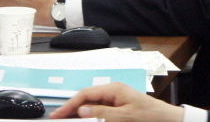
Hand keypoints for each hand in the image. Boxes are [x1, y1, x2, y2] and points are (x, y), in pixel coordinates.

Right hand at [50, 82, 183, 121]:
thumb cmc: (151, 117)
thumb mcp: (125, 117)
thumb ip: (102, 114)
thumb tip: (81, 111)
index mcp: (113, 89)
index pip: (85, 95)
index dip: (69, 105)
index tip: (57, 115)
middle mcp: (113, 94)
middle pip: (87, 101)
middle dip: (72, 111)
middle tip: (58, 120)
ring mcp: (117, 103)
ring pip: (93, 109)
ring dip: (82, 117)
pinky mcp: (120, 112)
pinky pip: (102, 115)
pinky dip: (93, 119)